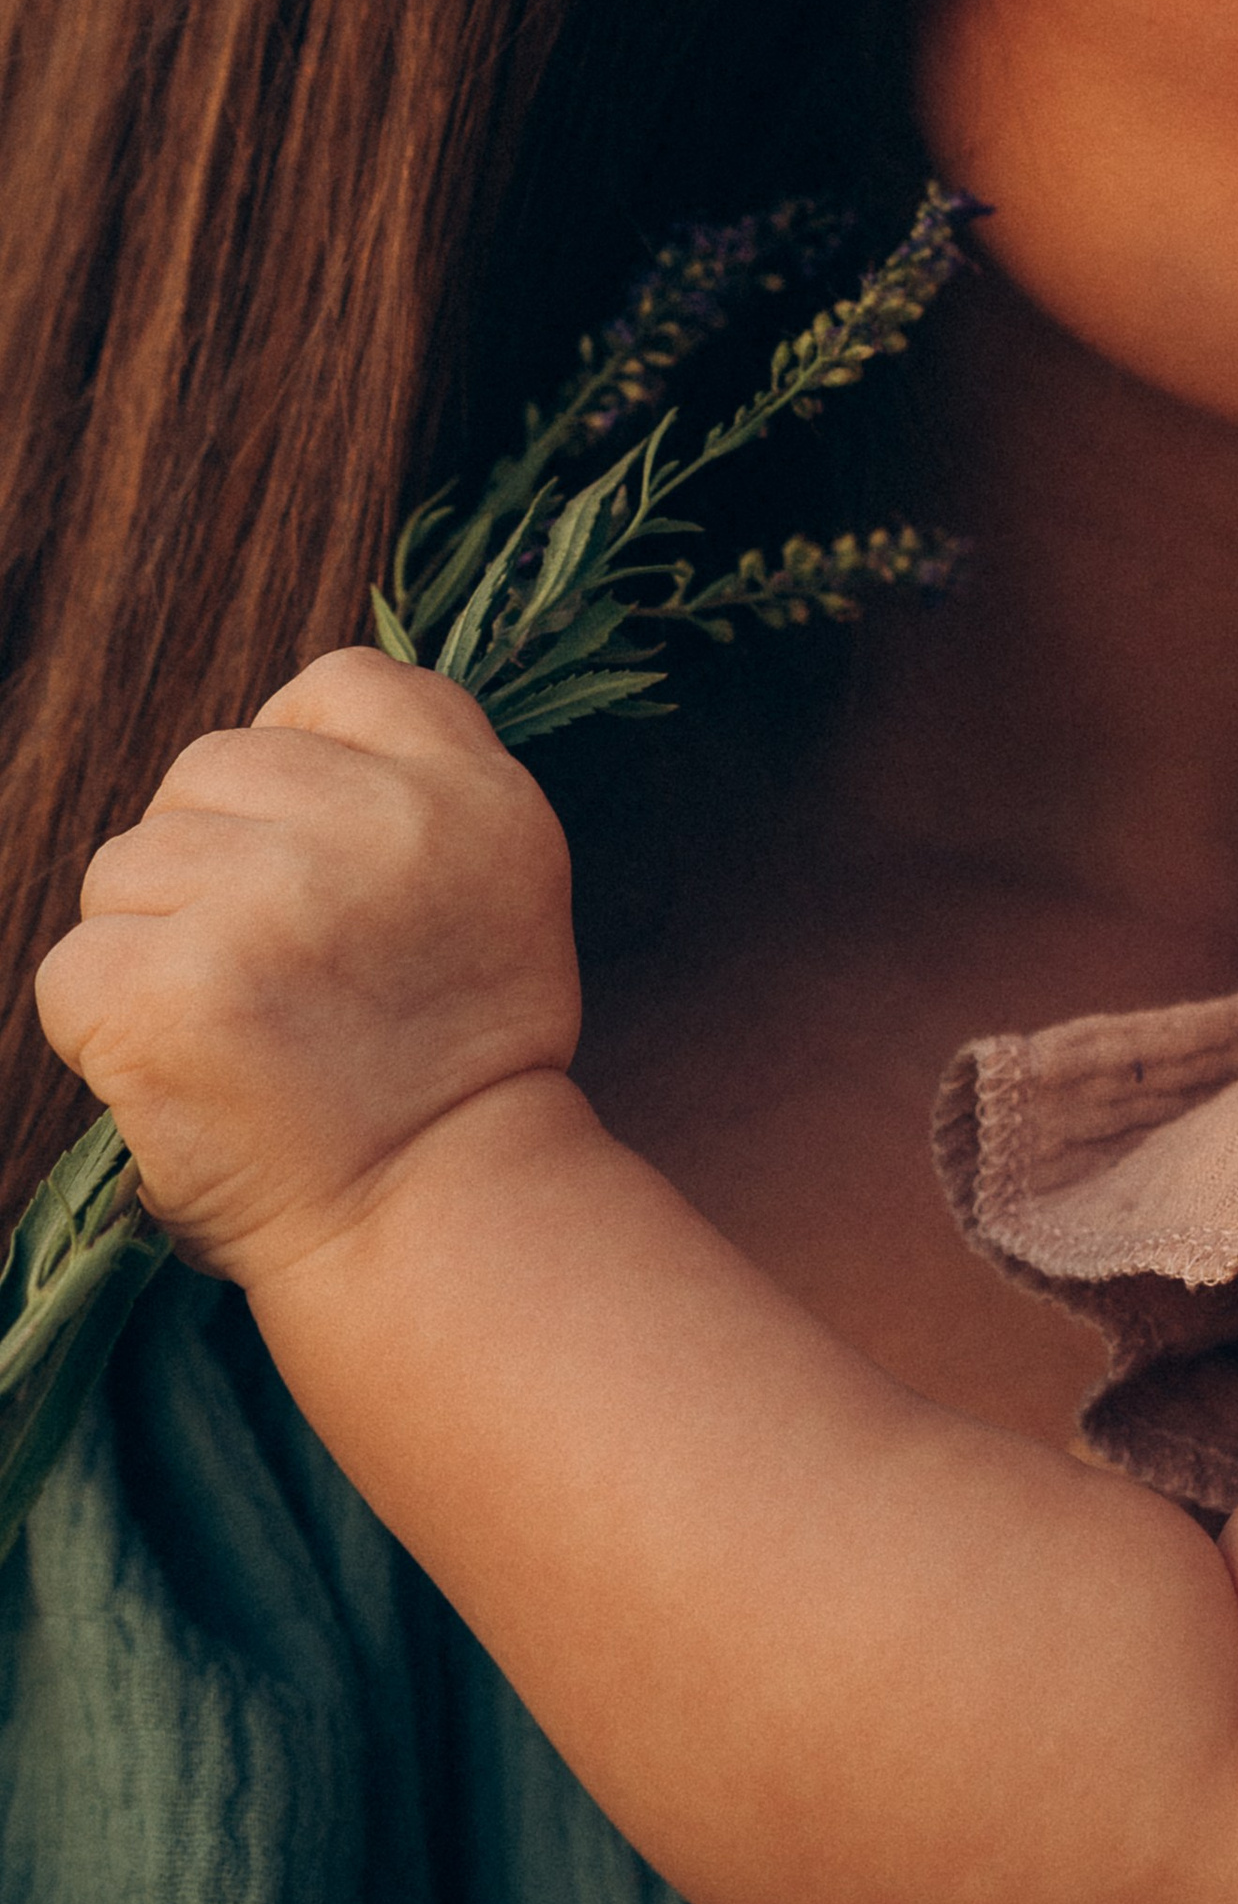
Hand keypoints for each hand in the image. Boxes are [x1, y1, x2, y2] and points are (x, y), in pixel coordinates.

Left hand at [34, 651, 578, 1292]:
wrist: (432, 1217)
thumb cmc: (445, 1056)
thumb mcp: (498, 880)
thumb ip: (413, 786)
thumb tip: (278, 744)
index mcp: (470, 790)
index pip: (336, 686)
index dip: (298, 768)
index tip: (317, 861)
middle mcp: (381, 826)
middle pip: (207, 770)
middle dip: (212, 863)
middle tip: (278, 974)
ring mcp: (274, 902)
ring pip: (125, 864)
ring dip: (153, 943)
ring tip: (238, 1029)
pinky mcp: (174, 992)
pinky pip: (73, 965)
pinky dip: (102, 1026)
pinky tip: (184, 1073)